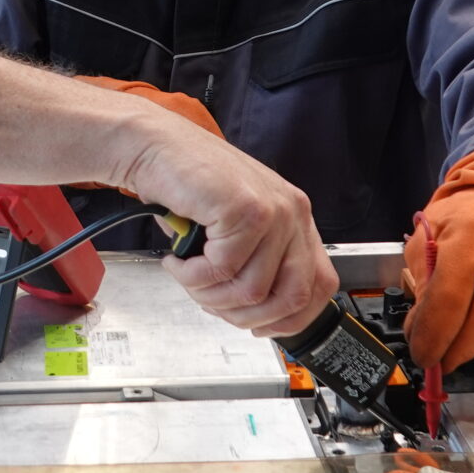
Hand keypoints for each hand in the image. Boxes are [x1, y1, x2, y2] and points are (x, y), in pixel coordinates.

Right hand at [113, 102, 335, 338]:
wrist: (153, 147)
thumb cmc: (186, 185)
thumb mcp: (233, 228)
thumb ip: (254, 263)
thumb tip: (257, 315)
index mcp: (294, 218)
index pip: (320, 285)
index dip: (290, 318)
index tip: (259, 326)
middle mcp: (291, 212)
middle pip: (292, 296)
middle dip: (247, 316)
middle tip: (213, 304)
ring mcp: (272, 210)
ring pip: (251, 290)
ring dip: (209, 295)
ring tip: (187, 275)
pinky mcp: (243, 210)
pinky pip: (221, 270)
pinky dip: (191, 276)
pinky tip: (176, 259)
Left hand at [402, 148, 473, 370]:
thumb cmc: (468, 218)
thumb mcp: (430, 237)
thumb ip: (421, 283)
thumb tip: (419, 332)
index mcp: (468, 240)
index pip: (447, 303)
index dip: (431, 338)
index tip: (422, 356)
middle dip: (452, 352)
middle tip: (439, 358)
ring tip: (463, 328)